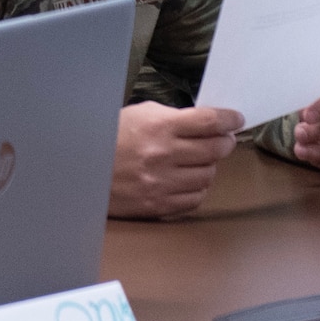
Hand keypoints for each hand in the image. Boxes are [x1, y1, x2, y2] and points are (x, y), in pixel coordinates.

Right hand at [109, 102, 240, 218]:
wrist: (84, 171)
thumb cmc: (111, 137)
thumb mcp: (140, 115)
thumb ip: (174, 118)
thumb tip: (206, 123)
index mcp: (159, 127)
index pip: (208, 122)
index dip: (228, 119)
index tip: (236, 119)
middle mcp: (163, 155)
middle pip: (215, 150)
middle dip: (225, 142)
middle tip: (224, 139)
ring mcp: (162, 183)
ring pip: (208, 176)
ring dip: (209, 166)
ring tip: (201, 159)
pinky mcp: (158, 205)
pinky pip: (194, 198)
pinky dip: (197, 188)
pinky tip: (189, 179)